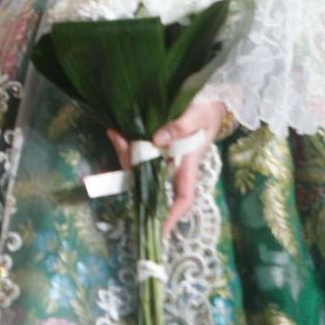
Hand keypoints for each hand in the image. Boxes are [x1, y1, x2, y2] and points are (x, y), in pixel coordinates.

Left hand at [107, 98, 229, 235]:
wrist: (208, 94)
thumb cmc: (208, 109)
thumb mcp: (198, 114)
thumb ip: (180, 127)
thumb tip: (157, 140)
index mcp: (189, 163)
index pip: (182, 196)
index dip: (172, 215)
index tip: (159, 230)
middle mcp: (174, 162)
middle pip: (152, 180)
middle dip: (133, 172)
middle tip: (120, 146)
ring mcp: (164, 153)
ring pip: (141, 164)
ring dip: (126, 154)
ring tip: (116, 134)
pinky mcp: (155, 141)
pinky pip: (137, 148)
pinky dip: (125, 142)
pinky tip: (117, 130)